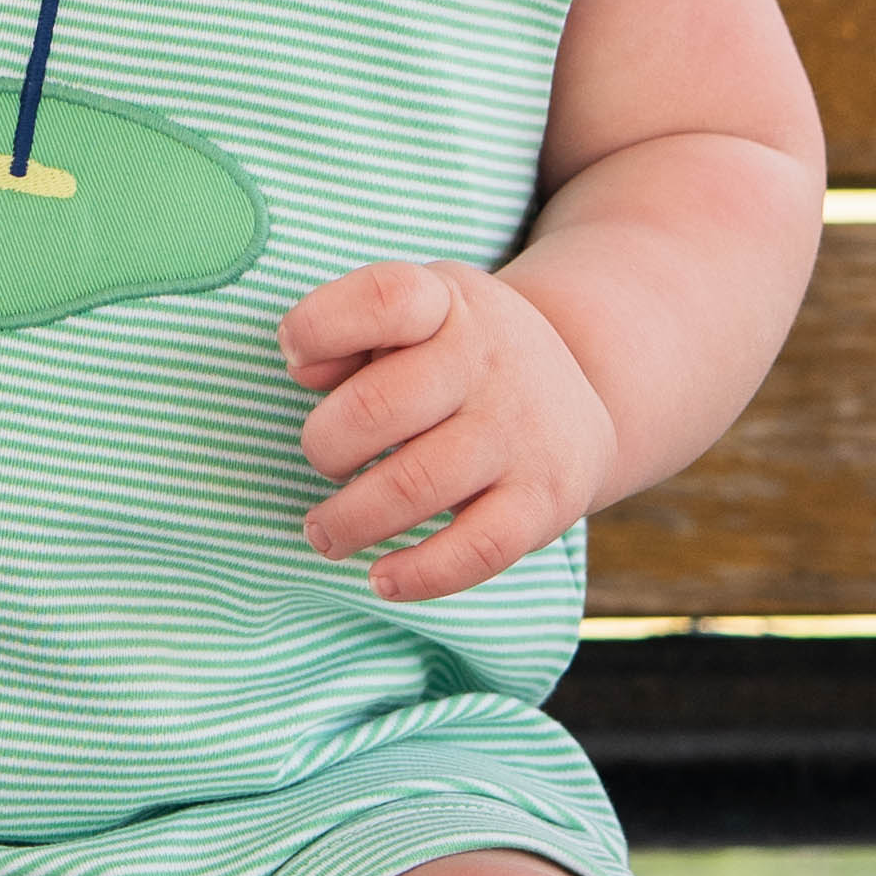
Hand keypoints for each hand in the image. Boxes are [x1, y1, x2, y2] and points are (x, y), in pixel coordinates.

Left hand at [279, 257, 617, 602]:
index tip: (295, 356)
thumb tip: (303, 366)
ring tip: (325, 532)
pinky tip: (383, 577)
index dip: (319, 326)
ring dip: (349, 521)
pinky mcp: (544, 499)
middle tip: (325, 464)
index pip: (384, 297)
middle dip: (324, 448)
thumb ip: (348, 330)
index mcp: (446, 302)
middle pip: (378, 406)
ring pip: (415, 486)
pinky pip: (477, 549)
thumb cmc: (457, 356)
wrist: (580, 393)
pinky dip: (419, 575)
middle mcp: (488, 359)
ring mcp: (519, 431)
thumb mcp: (414, 317)